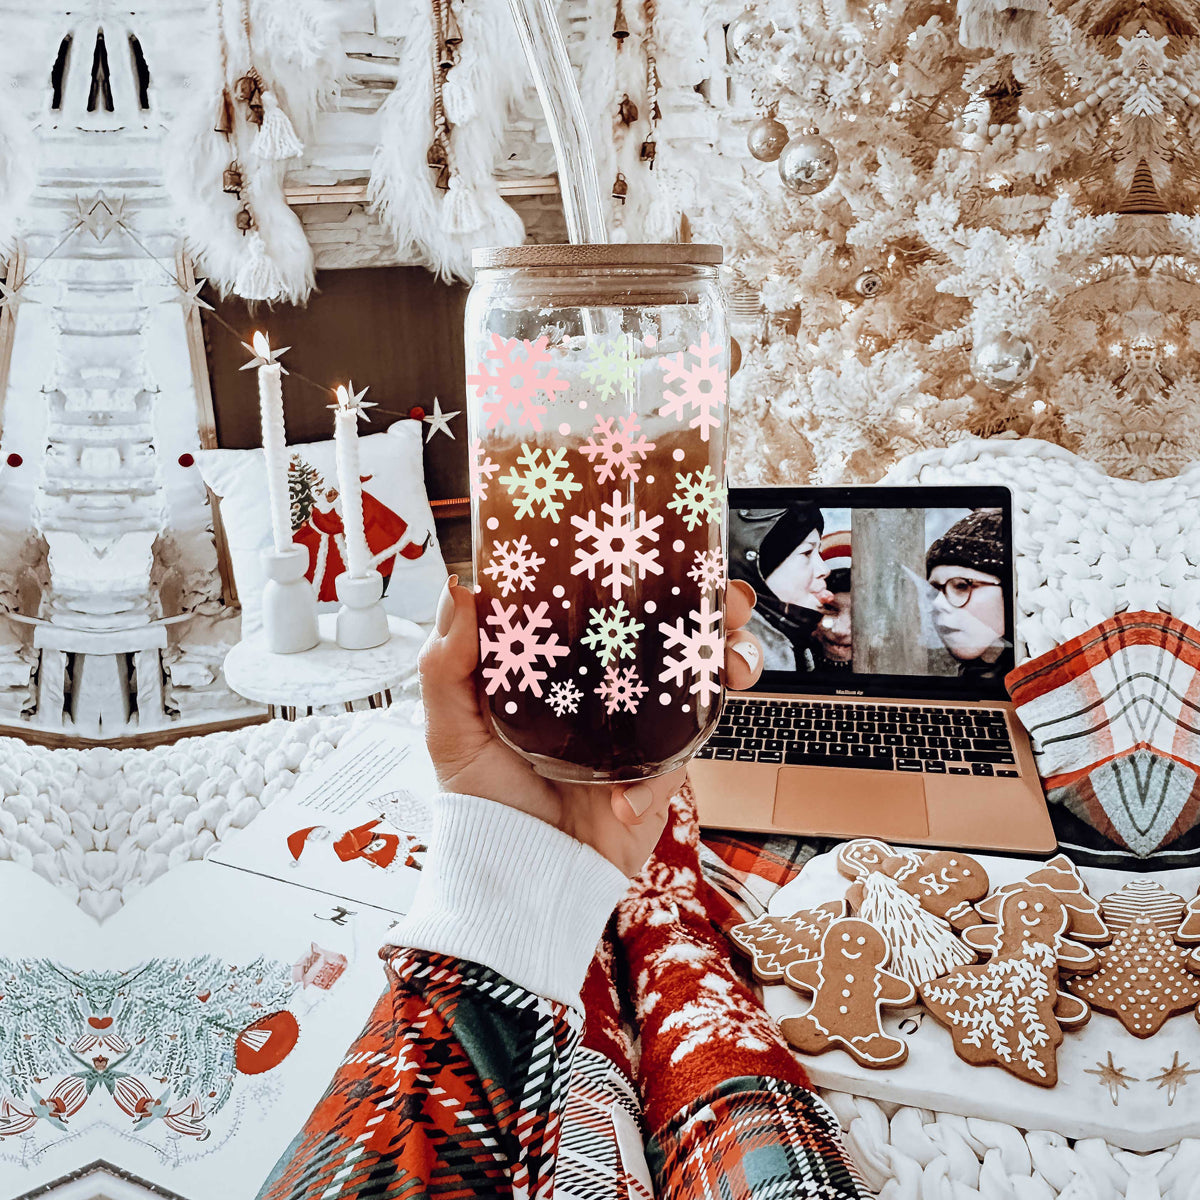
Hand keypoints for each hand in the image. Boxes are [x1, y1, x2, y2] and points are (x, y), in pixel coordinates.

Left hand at [418, 578, 762, 876]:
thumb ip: (446, 664)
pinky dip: (657, 781)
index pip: (615, 604)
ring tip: (731, 666)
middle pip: (681, 631)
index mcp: (570, 663)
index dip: (646, 571)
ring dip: (735, 662)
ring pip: (708, 680)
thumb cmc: (484, 799)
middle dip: (718, 608)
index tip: (665, 544)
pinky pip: (681, 759)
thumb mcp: (451, 728)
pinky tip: (624, 801)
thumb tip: (458, 589)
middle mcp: (613, 686)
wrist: (517, 875)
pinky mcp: (661, 772)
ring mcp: (644, 726)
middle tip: (727, 600)